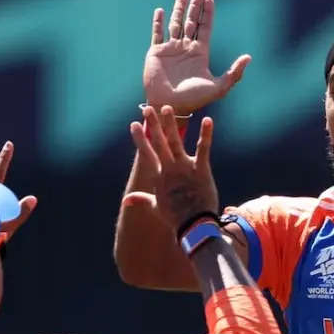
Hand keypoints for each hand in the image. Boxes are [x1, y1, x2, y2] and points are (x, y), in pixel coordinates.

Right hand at [122, 106, 218, 231]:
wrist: (194, 225)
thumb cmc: (175, 217)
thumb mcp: (155, 207)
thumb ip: (141, 199)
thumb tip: (125, 200)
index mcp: (159, 177)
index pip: (147, 154)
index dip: (140, 138)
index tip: (134, 124)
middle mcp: (169, 169)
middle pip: (159, 143)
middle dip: (152, 125)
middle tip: (147, 108)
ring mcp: (185, 168)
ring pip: (175, 141)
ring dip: (170, 124)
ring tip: (167, 108)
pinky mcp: (201, 169)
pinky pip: (204, 148)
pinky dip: (206, 134)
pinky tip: (207, 119)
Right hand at [143, 0, 250, 113]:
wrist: (170, 106)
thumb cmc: (194, 99)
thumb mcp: (219, 88)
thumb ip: (234, 73)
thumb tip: (248, 57)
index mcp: (200, 53)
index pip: (205, 28)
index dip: (208, 14)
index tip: (210, 0)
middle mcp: (186, 49)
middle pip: (191, 22)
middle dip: (195, 7)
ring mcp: (171, 49)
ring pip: (175, 24)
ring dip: (178, 10)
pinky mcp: (156, 52)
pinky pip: (157, 33)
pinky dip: (158, 22)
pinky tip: (161, 11)